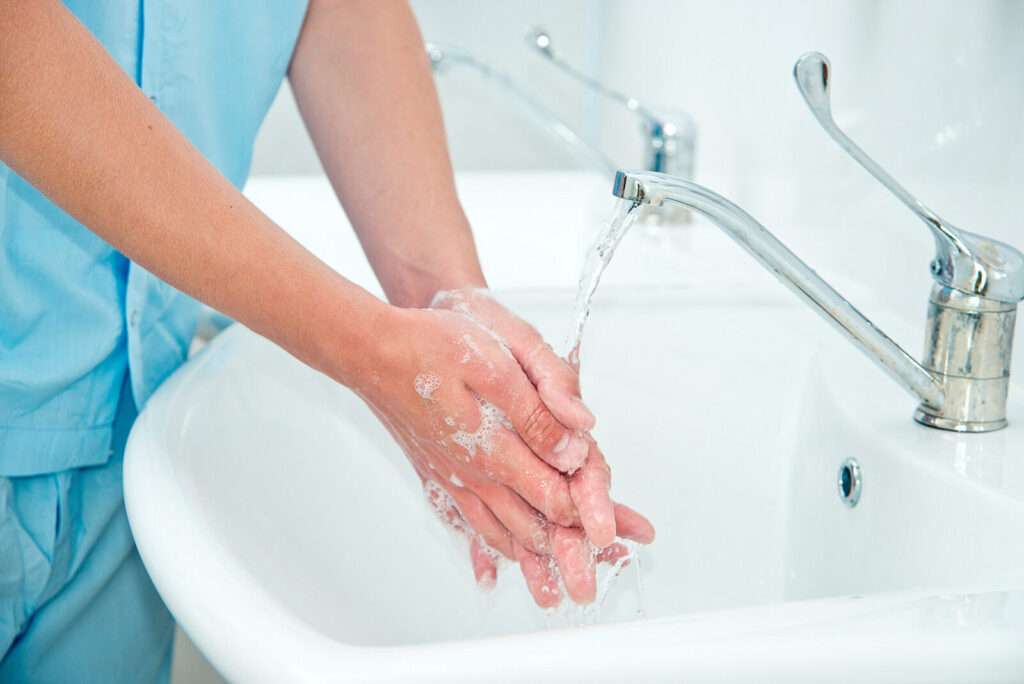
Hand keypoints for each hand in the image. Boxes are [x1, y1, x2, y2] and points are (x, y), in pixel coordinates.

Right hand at [353, 290, 652, 604]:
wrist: (371, 350)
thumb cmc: (430, 347)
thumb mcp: (495, 365)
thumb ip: (537, 413)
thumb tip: (573, 450)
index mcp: (496, 449)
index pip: (555, 497)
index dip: (591, 518)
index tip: (620, 536)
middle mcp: (474, 474)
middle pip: (531, 527)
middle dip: (566, 556)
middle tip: (591, 584)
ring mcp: (453, 478)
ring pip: (498, 533)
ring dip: (529, 564)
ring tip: (549, 592)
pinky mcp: (436, 473)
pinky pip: (464, 524)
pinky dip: (481, 552)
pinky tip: (486, 570)